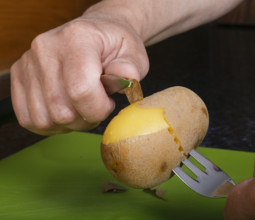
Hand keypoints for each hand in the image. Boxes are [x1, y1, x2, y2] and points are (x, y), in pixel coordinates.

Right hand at [10, 16, 148, 134]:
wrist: (95, 34)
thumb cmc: (115, 46)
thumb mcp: (134, 53)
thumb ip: (130, 68)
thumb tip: (123, 78)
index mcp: (77, 39)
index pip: (80, 90)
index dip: (98, 109)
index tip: (109, 103)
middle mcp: (45, 49)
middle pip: (61, 110)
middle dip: (86, 119)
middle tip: (98, 106)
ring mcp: (28, 63)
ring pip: (43, 119)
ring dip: (68, 124)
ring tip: (82, 107)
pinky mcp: (19, 76)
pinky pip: (28, 118)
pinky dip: (50, 124)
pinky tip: (66, 111)